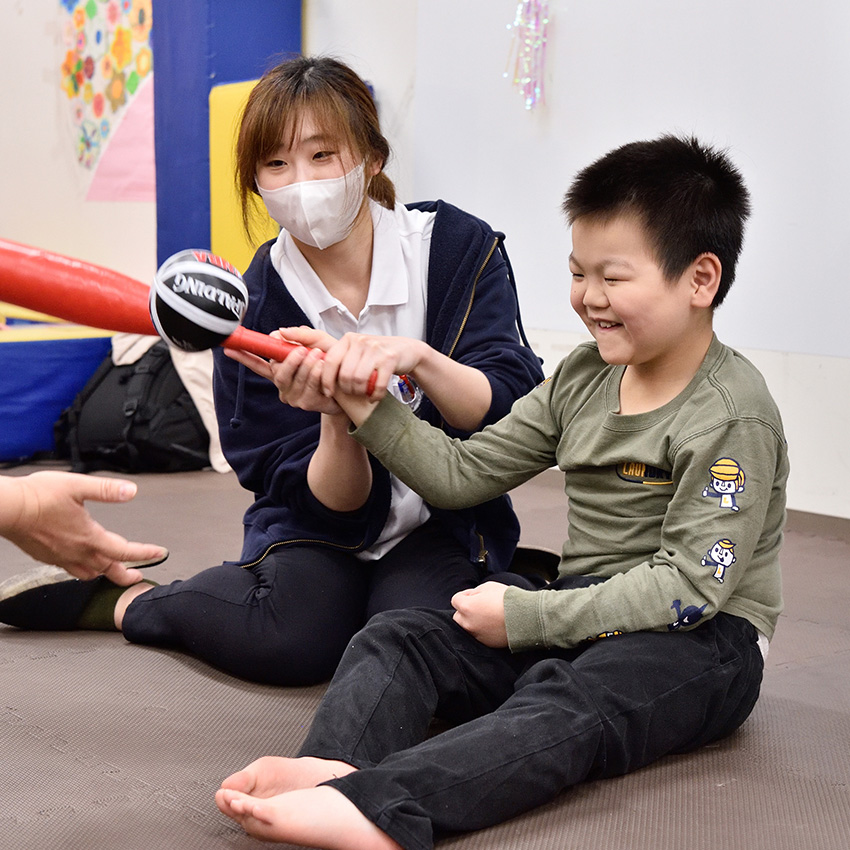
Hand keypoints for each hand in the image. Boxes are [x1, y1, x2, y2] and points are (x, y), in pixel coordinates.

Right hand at [0, 472, 166, 584]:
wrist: (5, 509)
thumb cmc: (37, 496)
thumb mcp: (78, 486)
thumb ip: (107, 490)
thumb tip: (131, 491)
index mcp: (88, 537)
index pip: (125, 551)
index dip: (145, 554)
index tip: (159, 553)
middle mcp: (76, 552)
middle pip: (108, 570)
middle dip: (126, 573)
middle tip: (138, 574)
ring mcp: (60, 557)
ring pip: (88, 573)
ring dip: (104, 572)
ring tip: (112, 568)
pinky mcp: (46, 557)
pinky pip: (69, 569)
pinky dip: (83, 568)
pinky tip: (81, 560)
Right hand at [225, 327, 341, 414]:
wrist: (353, 385)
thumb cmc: (335, 362)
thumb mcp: (320, 342)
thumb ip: (302, 335)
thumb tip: (279, 332)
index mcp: (282, 369)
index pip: (258, 363)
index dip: (243, 356)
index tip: (229, 347)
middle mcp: (284, 385)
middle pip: (277, 372)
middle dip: (289, 360)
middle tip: (303, 350)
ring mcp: (294, 397)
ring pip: (292, 379)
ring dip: (306, 365)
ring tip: (319, 355)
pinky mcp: (306, 404)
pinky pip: (307, 387)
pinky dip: (315, 374)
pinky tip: (323, 368)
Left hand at [317, 332, 427, 400]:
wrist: (406, 350)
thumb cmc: (376, 355)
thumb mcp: (355, 351)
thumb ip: (337, 358)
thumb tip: (311, 364)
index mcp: (347, 339)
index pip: (329, 361)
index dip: (326, 380)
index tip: (327, 392)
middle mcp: (360, 341)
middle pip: (344, 375)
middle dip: (347, 390)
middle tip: (353, 392)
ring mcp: (376, 349)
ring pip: (359, 380)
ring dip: (360, 392)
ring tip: (364, 392)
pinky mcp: (390, 359)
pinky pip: (376, 384)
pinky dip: (375, 395)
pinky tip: (374, 396)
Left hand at [451, 581, 508, 647]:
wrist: (525, 617)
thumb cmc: (507, 599)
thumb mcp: (487, 587)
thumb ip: (474, 593)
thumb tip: (470, 598)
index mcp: (467, 607)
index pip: (455, 600)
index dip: (465, 595)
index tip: (476, 595)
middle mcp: (468, 624)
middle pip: (458, 616)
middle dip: (465, 611)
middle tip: (480, 606)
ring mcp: (477, 635)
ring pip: (468, 628)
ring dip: (473, 621)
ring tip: (488, 616)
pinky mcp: (486, 644)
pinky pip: (479, 636)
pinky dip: (483, 631)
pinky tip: (494, 624)